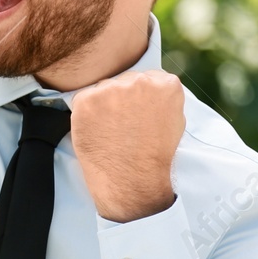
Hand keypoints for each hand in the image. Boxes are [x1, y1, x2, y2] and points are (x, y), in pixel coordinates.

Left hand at [69, 70, 184, 221]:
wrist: (132, 180)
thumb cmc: (154, 156)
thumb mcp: (174, 121)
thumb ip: (162, 99)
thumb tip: (150, 88)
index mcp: (166, 84)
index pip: (148, 78)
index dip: (140, 97)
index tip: (138, 113)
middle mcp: (139, 81)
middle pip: (124, 81)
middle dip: (122, 98)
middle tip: (122, 125)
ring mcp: (111, 89)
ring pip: (103, 89)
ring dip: (103, 104)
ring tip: (110, 131)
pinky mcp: (86, 100)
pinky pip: (83, 100)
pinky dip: (86, 114)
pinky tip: (96, 131)